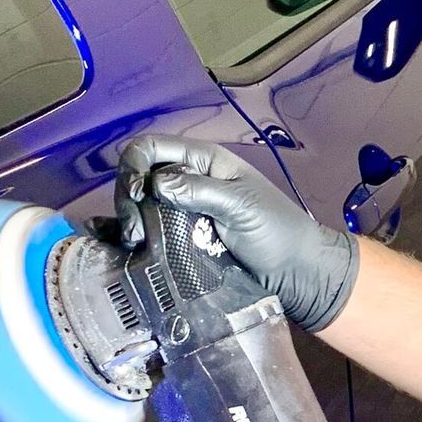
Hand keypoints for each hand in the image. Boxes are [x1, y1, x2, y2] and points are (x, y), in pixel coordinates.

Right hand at [115, 136, 358, 332]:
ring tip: (135, 243)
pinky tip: (125, 245)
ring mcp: (182, 210)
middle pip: (138, 175)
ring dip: (129, 219)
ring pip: (140, 204)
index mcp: (204, 160)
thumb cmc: (277, 231)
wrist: (296, 273)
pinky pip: (149, 229)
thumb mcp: (240, 206)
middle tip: (134, 231)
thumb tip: (154, 184)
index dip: (135, 165)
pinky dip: (133, 234)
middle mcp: (188, 179)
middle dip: (128, 198)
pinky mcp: (180, 238)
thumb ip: (198, 190)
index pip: (152, 147)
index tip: (137, 196)